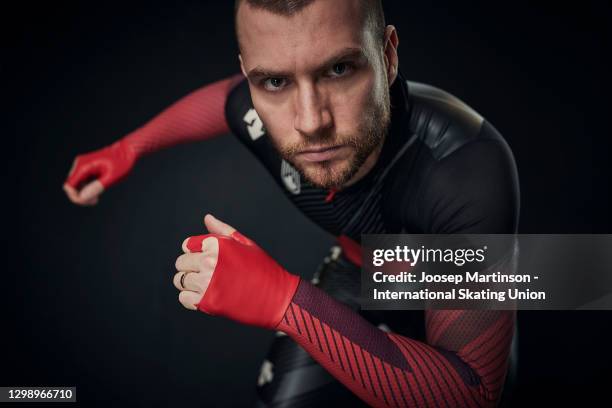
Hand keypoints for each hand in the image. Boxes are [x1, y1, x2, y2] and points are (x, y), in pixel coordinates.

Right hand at [63, 140, 135, 205]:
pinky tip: (98, 190)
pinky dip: (87, 188)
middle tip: (96, 200)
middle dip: (81, 196)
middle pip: (71, 186)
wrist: (127, 151)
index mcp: (83, 166)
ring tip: (98, 197)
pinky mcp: (86, 167)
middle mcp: (79, 164)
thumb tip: (82, 197)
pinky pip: (81, 181)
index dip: (76, 197)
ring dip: (84, 193)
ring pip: (76, 185)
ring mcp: (82, 165)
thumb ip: (97, 187)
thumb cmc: (121, 162)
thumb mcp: (111, 177)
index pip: (69, 186)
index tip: (91, 201)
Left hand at [173, 214, 299, 328]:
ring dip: (189, 282)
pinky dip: (191, 297)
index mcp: (217, 245)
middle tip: (207, 272)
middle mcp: (209, 262)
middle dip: (190, 266)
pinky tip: (206, 295)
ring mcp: (207, 283)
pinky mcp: (207, 302)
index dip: (195, 250)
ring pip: (180, 280)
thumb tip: (207, 218)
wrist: (277, 297)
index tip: (206, 257)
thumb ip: (222, 231)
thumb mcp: (246, 243)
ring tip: (207, 283)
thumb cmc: (264, 269)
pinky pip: (184, 298)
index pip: (187, 245)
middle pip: (181, 263)